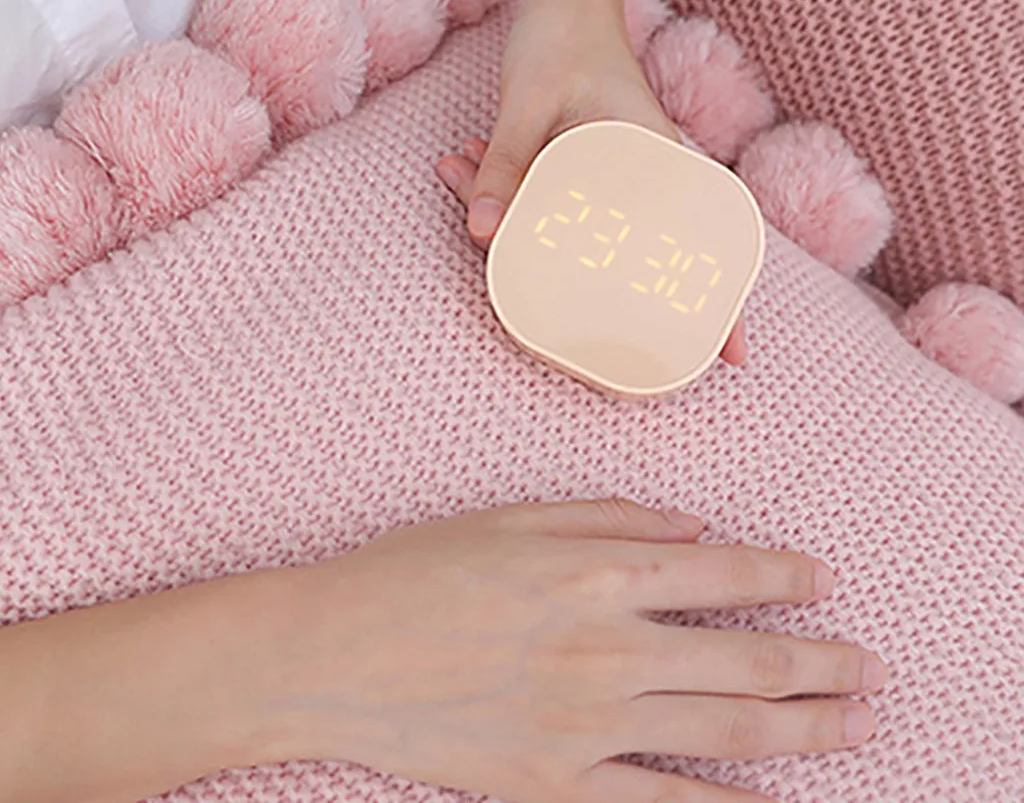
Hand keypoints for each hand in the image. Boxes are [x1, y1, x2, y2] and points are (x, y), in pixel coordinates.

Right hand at [273, 500, 885, 802]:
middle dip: (823, 665)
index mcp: (598, 572)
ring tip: (857, 726)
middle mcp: (609, 649)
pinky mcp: (556, 784)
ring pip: (726, 735)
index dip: (787, 578)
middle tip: (871, 669)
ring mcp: (587, 726)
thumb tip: (691, 528)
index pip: (726, 576)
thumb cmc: (417, 570)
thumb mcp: (512, 516)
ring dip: (804, 731)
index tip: (823, 581)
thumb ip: (610, 515)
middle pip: (747, 663)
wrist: (333, 655)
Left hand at [436, 0, 745, 362]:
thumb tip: (482, 235)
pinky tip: (458, 163)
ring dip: (512, 219)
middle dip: (577, 281)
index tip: (732, 356)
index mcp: (656, 162)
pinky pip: (546, 199)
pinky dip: (503, 191)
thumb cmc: (564, 37)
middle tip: (535, 303)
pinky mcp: (581, 169)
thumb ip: (506, 164)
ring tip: (455, 171)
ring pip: (572, 228)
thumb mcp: (530, 102)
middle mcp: (643, 178)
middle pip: (628, 254)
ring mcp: (612, 177)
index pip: (698, 244)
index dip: (721, 303)